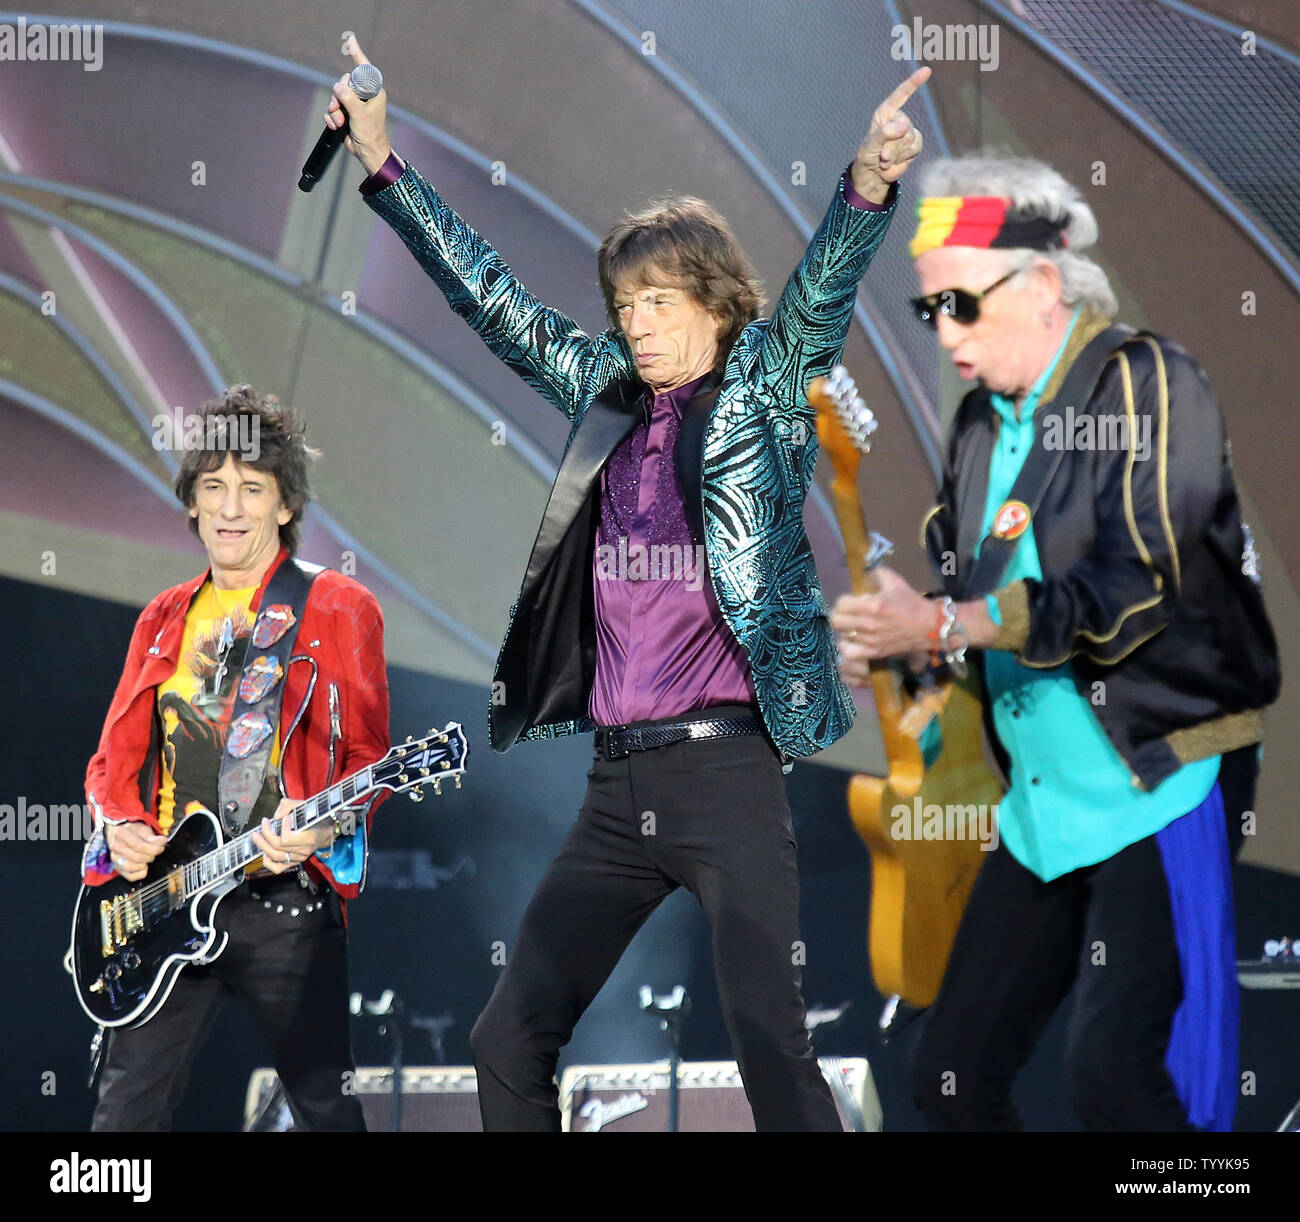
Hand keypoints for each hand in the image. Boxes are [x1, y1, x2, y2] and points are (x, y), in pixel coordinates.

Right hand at [105, 821, 167, 882]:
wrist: (121, 833)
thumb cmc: (133, 831)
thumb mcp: (143, 828)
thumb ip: (152, 836)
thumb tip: (162, 841)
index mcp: (121, 834)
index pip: (139, 846)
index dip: (154, 849)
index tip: (161, 847)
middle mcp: (115, 847)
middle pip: (137, 857)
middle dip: (150, 856)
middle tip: (155, 852)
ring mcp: (115, 858)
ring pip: (131, 867)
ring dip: (144, 864)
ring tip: (148, 858)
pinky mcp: (118, 867)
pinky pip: (130, 876)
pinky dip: (140, 873)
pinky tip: (144, 866)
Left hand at [252, 798, 333, 873]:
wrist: (328, 828)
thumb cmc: (317, 817)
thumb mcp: (305, 805)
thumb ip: (289, 806)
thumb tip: (276, 815)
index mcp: (309, 838)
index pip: (287, 838)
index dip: (282, 828)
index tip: (284, 818)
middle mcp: (304, 850)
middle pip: (278, 846)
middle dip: (266, 834)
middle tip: (263, 824)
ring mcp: (298, 857)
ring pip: (275, 857)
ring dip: (262, 846)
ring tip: (256, 837)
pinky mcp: (294, 861)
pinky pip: (278, 868)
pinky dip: (268, 862)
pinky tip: (264, 852)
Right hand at [325, 34, 394, 175]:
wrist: (367, 154)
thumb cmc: (370, 135)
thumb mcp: (360, 115)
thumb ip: (349, 99)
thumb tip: (338, 87)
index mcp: (373, 92)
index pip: (364, 70)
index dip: (357, 55)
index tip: (351, 41)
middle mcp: (364, 96)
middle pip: (344, 83)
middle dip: (338, 96)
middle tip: (339, 109)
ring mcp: (354, 104)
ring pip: (336, 96)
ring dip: (334, 110)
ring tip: (339, 122)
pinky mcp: (346, 113)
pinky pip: (333, 108)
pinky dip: (332, 118)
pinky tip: (336, 126)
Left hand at [830, 566, 935, 683]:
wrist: (930, 626)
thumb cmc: (912, 604)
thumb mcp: (896, 583)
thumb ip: (878, 573)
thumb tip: (866, 569)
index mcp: (874, 605)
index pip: (841, 604)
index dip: (843, 602)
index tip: (849, 602)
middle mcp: (870, 623)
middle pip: (836, 621)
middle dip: (840, 615)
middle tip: (847, 614)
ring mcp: (871, 640)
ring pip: (842, 635)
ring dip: (845, 629)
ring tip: (852, 627)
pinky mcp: (875, 652)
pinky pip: (850, 652)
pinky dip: (847, 646)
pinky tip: (853, 641)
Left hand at [851, 66, 929, 202]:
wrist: (874, 173)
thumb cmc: (868, 155)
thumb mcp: (871, 145)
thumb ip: (884, 134)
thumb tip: (904, 127)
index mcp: (886, 112)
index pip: (901, 94)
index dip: (914, 83)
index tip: (927, 71)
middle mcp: (899, 118)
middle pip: (905, 126)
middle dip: (892, 144)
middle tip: (881, 154)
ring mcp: (909, 131)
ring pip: (910, 139)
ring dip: (896, 154)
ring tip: (885, 159)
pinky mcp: (915, 144)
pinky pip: (916, 147)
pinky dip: (904, 158)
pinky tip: (895, 162)